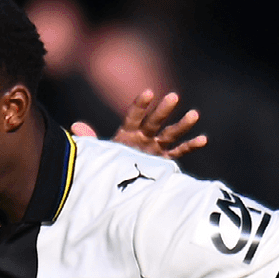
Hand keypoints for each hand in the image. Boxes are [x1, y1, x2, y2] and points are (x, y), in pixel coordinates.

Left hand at [73, 90, 206, 159]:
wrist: (116, 184)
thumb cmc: (106, 164)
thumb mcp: (97, 153)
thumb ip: (90, 140)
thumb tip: (75, 127)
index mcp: (127, 132)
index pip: (134, 116)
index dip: (141, 105)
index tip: (149, 93)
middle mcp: (144, 136)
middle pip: (155, 122)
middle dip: (163, 110)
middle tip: (173, 96)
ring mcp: (155, 147)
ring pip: (170, 134)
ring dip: (182, 125)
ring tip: (194, 114)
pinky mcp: (163, 160)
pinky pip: (178, 152)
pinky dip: (190, 146)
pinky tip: (203, 139)